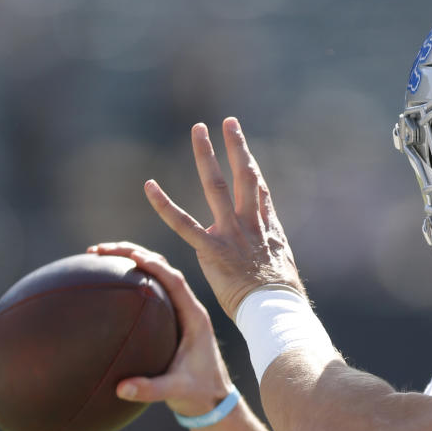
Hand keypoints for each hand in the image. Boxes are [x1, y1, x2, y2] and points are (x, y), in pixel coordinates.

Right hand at [88, 241, 232, 416]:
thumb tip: (121, 388)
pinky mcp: (171, 318)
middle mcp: (188, 308)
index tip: (131, 255)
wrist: (214, 399)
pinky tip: (107, 283)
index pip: (176, 282)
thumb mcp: (176, 391)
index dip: (155, 266)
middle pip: (163, 269)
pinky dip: (131, 281)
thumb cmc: (199, 393)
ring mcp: (180, 311)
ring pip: (157, 276)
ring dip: (131, 261)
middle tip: (100, 250)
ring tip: (98, 256)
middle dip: (133, 253)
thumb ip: (151, 389)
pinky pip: (152, 291)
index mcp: (194, 317)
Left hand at [144, 117, 302, 318]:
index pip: (259, 189)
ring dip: (207, 155)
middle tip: (227, 121)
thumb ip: (270, 253)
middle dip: (236, 146)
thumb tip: (267, 254)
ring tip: (198, 129)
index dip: (251, 164)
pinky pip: (183, 224)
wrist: (276, 309)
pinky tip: (149, 186)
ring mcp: (231, 233)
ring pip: (217, 186)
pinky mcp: (212, 250)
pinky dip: (164, 205)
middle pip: (244, 175)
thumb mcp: (282, 268)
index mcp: (267, 227)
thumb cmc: (280, 297)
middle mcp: (251, 223)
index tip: (243, 146)